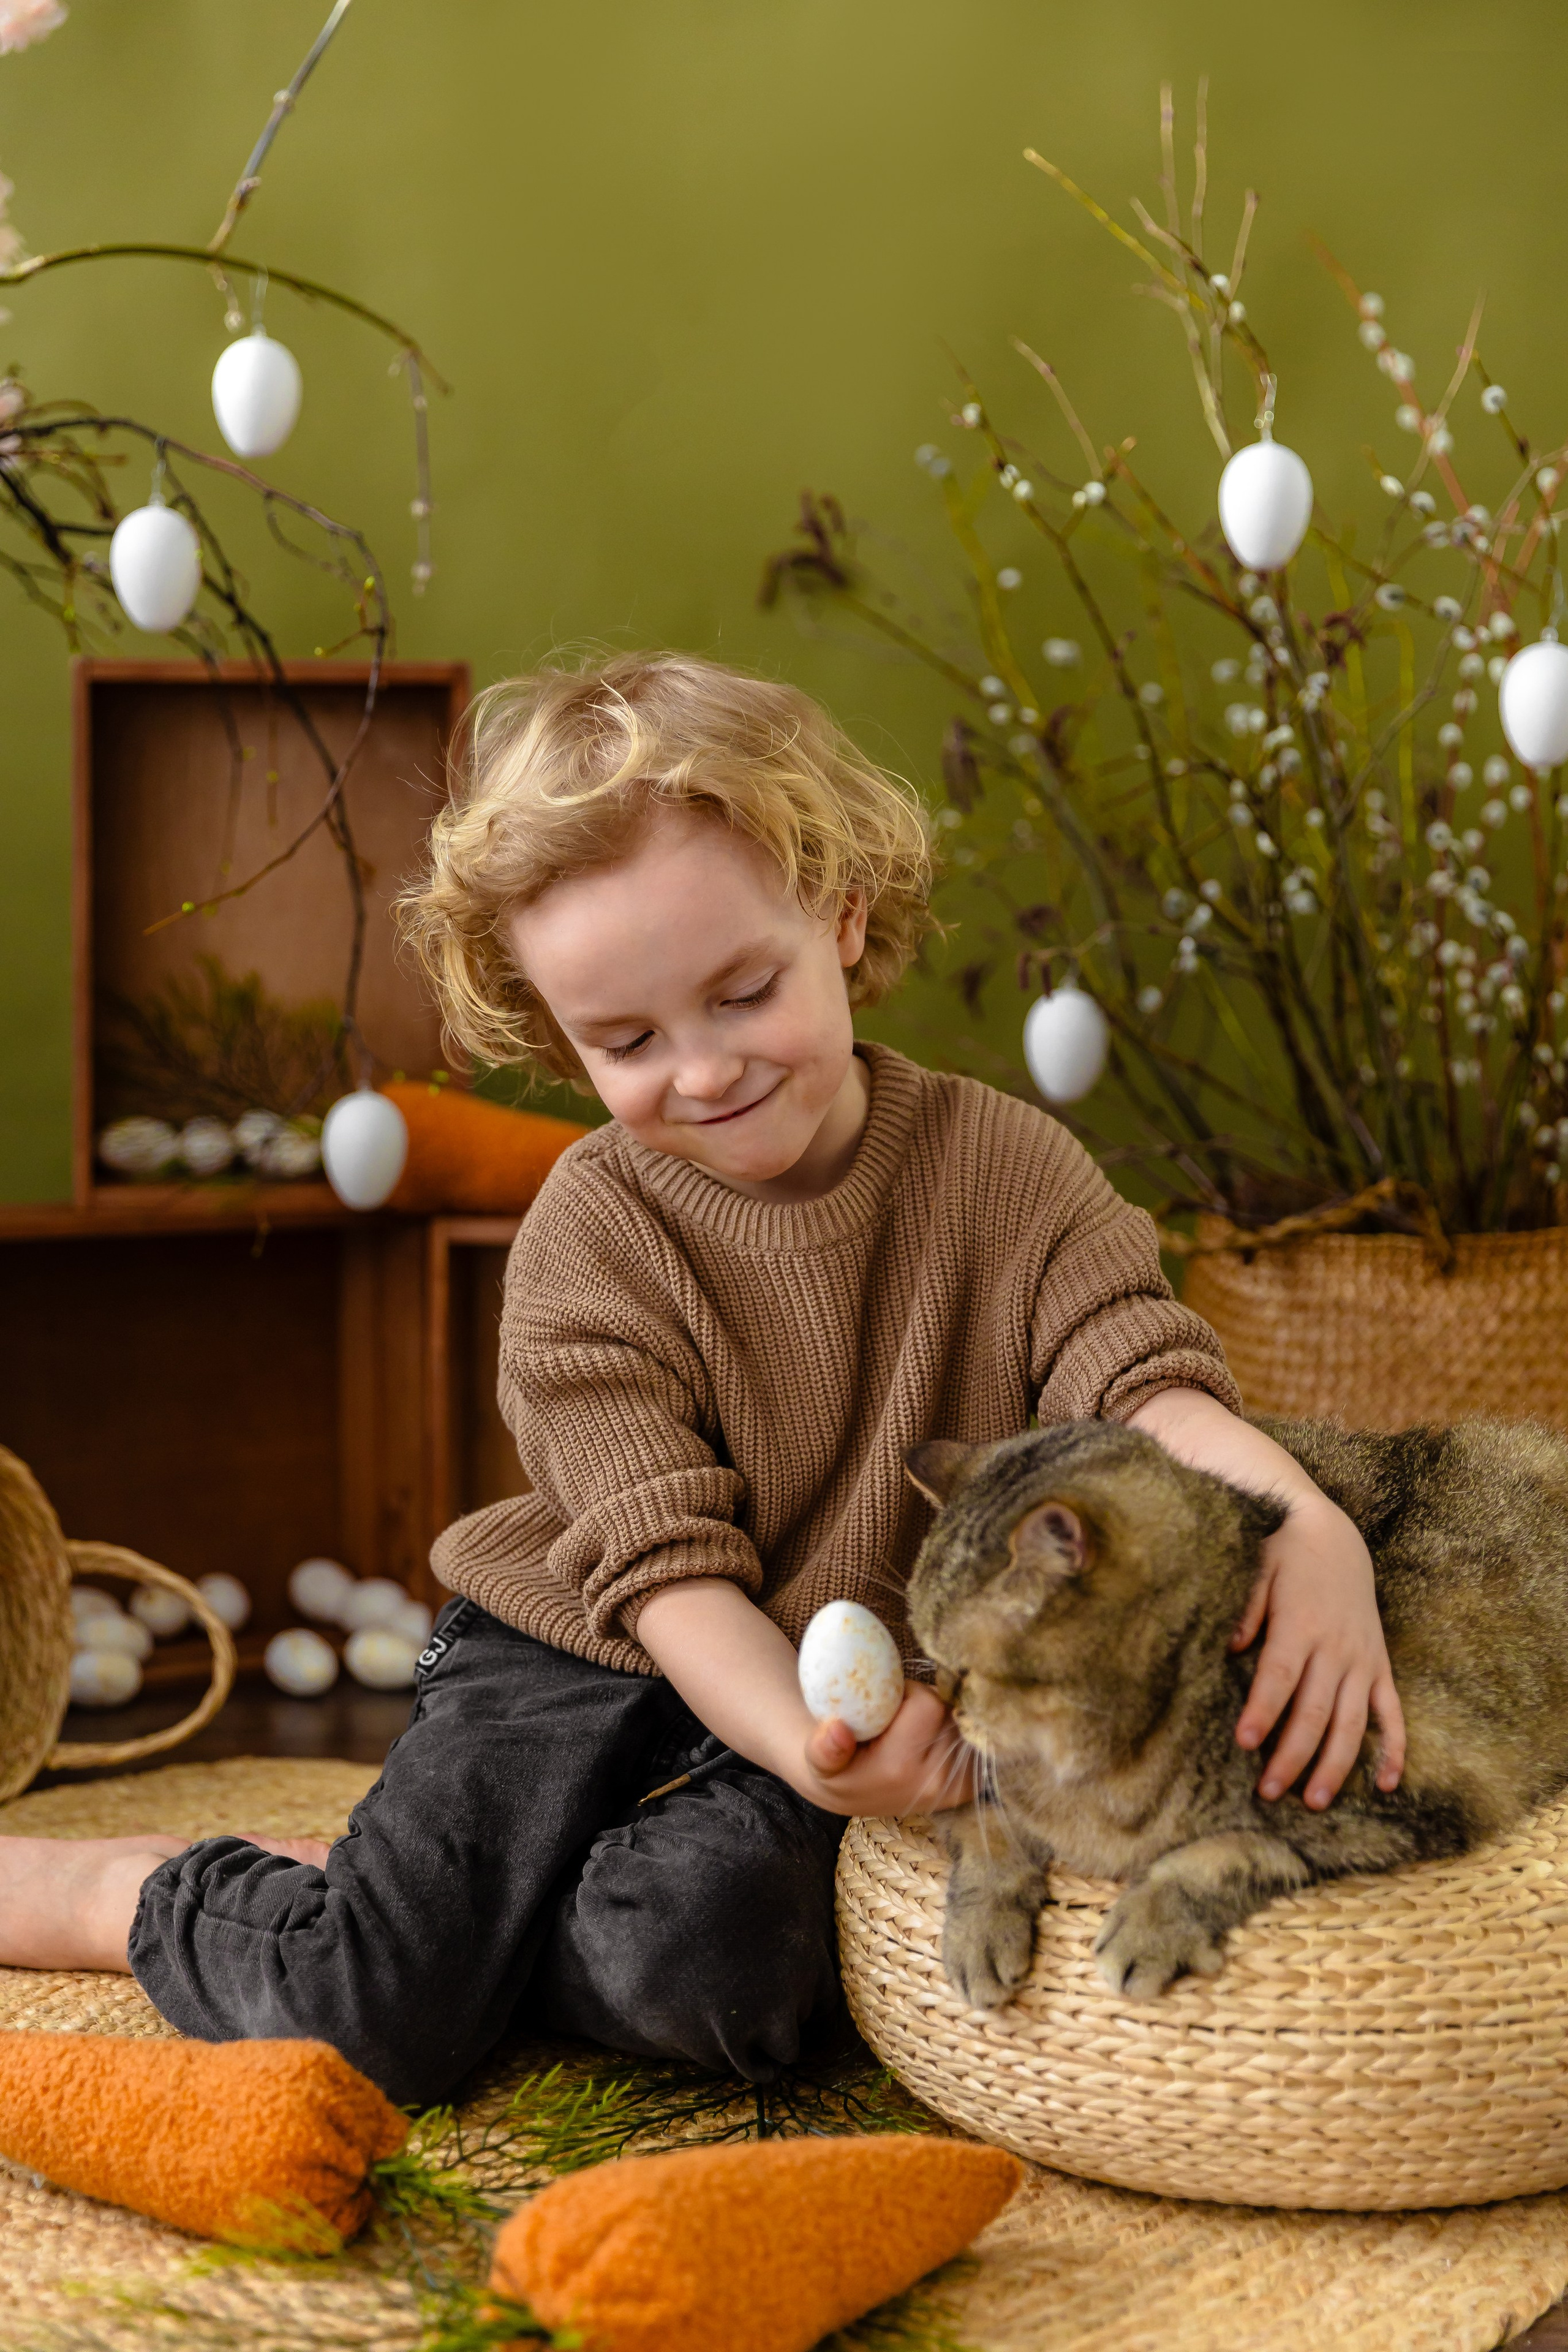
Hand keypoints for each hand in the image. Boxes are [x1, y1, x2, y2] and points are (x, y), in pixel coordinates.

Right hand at [790, 1680, 975, 1817]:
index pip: (928, 1704)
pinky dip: (958, 1732)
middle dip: (928, 1705)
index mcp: (900, 1769)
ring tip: (914, 1731)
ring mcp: (957, 1788)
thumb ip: (823, 1747)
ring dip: (943, 1718)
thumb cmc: (838, 1768)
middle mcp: (935, 1783)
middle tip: (901, 1718)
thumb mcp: (818, 1758)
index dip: (910, 1692)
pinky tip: (935, 1739)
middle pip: (949, 1712)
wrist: (854, 1794)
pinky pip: (976, 1741)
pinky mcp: (969, 1788)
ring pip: (963, 1723)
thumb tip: (836, 1730)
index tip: (890, 1704)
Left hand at [1231, 1495, 1404, 1808]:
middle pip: (1314, 1711)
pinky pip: (1392, 1713)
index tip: (1245, 1743)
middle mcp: (1335, 1648)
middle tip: (1269, 1793)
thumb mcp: (1256, 1570)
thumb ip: (1245, 1611)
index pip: (1279, 1677)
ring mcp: (1362, 1659)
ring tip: (1314, 1801)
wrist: (1330, 1531)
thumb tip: (1230, 1650)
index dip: (1263, 1711)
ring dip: (1334, 1765)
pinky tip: (1386, 1783)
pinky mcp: (1379, 1664)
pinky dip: (1393, 1749)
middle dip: (1291, 1755)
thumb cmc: (1283, 1552)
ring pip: (1352, 1722)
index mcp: (1300, 1625)